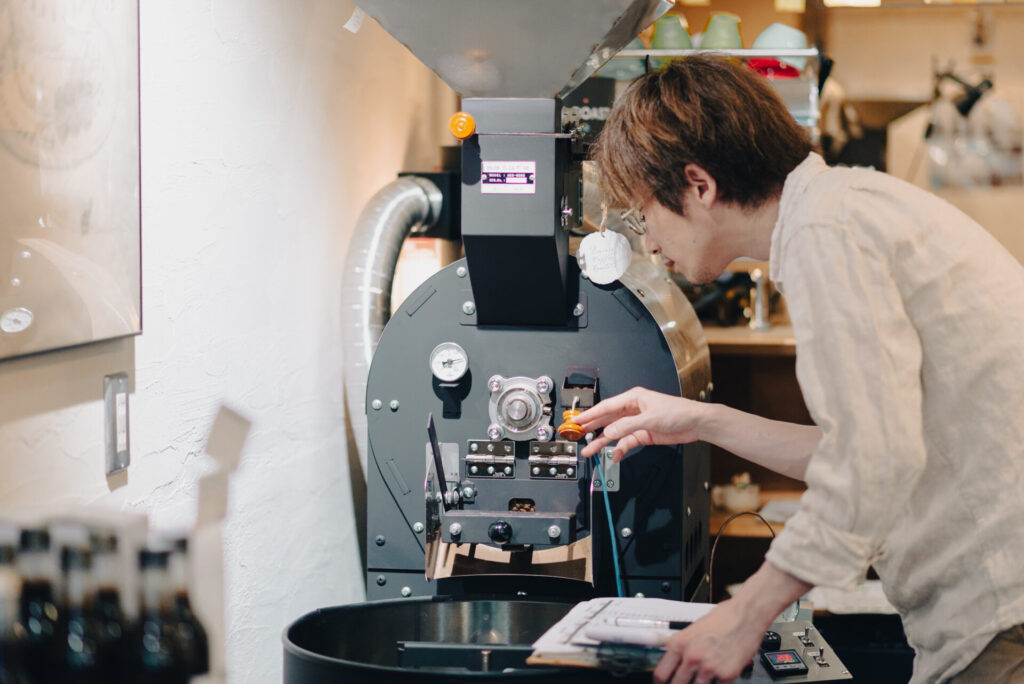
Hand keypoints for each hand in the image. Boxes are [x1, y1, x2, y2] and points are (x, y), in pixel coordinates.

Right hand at [576, 387, 707, 460]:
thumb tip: (608, 433)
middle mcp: (633, 410)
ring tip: (589, 451)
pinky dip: (619, 449)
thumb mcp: (649, 418)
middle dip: (591, 428)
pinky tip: (614, 456)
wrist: (696, 423)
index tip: (575, 421)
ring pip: (614, 433)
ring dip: (602, 442)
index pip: (605, 407)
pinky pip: (626, 442)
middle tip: (576, 436)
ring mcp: (637, 423)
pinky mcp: (644, 434)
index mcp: (632, 398)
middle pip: (606, 420)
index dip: (589, 415)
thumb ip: (626, 426)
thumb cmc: (678, 412)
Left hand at [653, 600, 764, 683]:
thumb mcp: (693, 628)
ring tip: (705, 674)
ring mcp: (710, 668)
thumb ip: (681, 646)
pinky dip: (717, 683)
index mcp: (680, 644)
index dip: (661, 681)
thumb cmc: (723, 617)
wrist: (747, 615)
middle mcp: (692, 657)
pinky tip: (719, 673)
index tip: (664, 682)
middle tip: (685, 680)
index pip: (661, 674)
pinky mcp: (727, 675)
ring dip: (700, 683)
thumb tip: (672, 659)